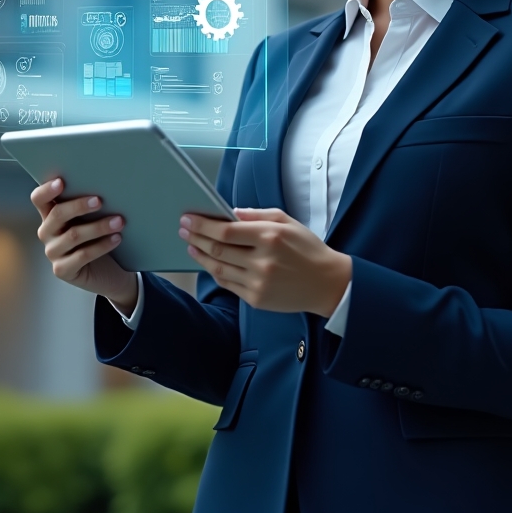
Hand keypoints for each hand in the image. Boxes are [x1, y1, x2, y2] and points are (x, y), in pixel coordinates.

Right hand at [32, 178, 138, 312]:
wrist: (107, 271)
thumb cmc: (98, 237)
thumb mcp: (92, 218)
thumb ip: (90, 204)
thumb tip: (106, 185)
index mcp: (50, 215)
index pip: (39, 199)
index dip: (47, 190)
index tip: (61, 181)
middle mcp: (47, 233)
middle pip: (57, 215)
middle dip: (79, 206)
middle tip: (100, 201)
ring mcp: (53, 252)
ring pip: (73, 235)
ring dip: (98, 227)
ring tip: (119, 221)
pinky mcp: (62, 270)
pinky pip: (82, 255)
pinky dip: (102, 245)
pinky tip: (117, 238)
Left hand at [179, 208, 351, 315]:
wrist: (327, 283)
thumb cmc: (307, 248)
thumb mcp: (287, 221)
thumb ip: (257, 215)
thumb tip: (229, 213)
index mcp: (270, 237)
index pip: (226, 231)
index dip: (203, 225)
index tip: (188, 219)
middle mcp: (262, 261)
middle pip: (218, 249)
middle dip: (196, 238)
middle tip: (184, 229)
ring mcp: (258, 283)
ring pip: (219, 269)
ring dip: (201, 256)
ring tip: (191, 246)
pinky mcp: (257, 299)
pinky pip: (228, 284)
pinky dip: (216, 272)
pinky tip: (210, 263)